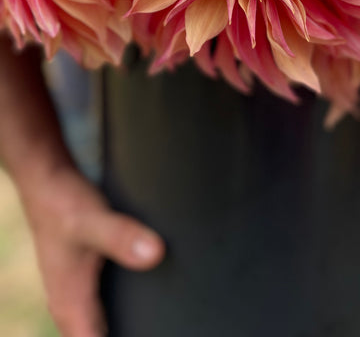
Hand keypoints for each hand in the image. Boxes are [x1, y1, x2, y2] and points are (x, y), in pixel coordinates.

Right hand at [19, 165, 164, 336]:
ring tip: (158, 313)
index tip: (155, 331)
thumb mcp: (94, 220)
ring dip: (128, 323)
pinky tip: (148, 295)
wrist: (48, 182)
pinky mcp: (86, 280)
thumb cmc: (64, 204)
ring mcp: (78, 295)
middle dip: (131, 333)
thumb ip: (122, 237)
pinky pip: (106, 309)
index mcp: (71, 306)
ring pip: (102, 327)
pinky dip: (125, 309)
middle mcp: (71, 307)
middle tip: (167, 324)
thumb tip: (156, 254)